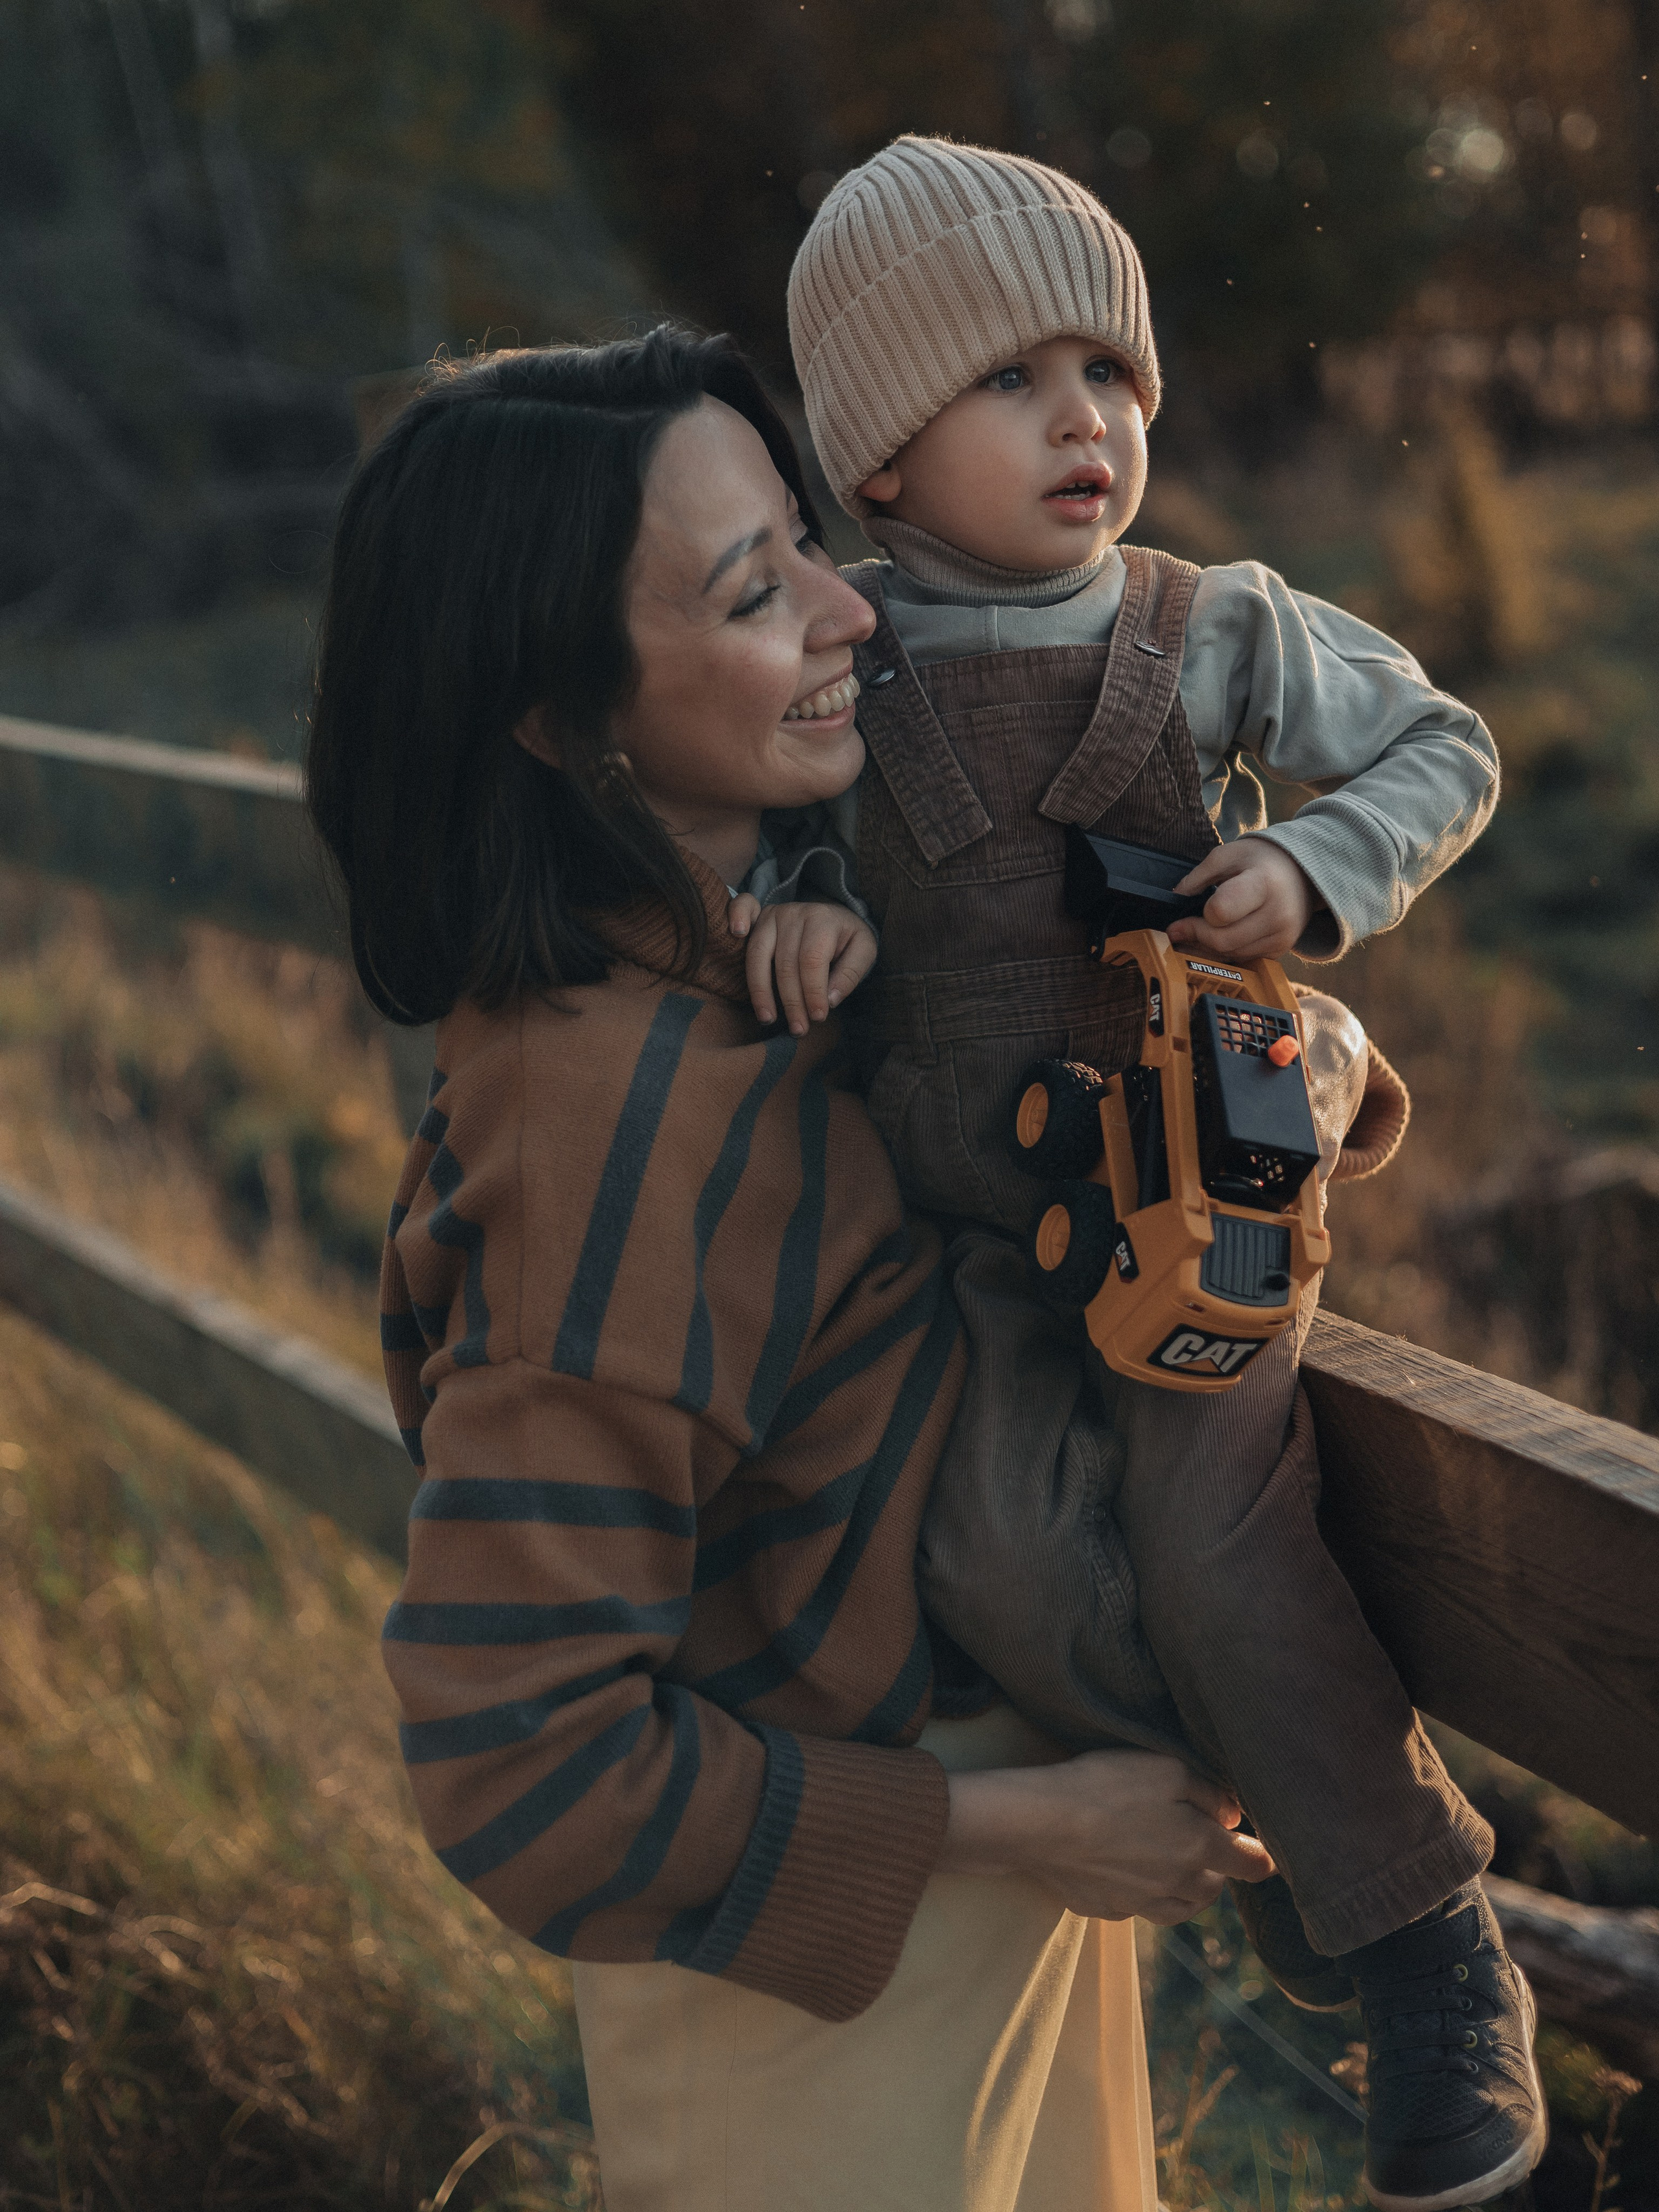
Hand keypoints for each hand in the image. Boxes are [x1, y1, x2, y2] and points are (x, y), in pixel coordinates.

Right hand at [728, 896, 877, 1035]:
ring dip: (761, 990)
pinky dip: (735, 916)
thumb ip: (851, 974)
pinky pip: (743, 909)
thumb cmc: (847, 939)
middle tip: (798, 1029)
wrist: (835, 917)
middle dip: (791, 1001)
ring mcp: (774, 913)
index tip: (817, 1017)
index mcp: (823, 919)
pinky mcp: (759, 916)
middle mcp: (795, 912)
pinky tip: (736, 932)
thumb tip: (830, 1000)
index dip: (813, 992)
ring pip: (759, 954)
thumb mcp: (863, 951)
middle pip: (785, 964)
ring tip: (767, 1018)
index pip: (812, 960)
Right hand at [936, 1748, 1273, 1923]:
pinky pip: (1138, 1907)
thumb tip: (1233, 1815)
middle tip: (1199, 1840)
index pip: (1253, 1865)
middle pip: (1214, 1888)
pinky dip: (1141, 1892)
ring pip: (1181, 1906)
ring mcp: (1142, 1904)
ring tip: (1168, 1861)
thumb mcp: (1167, 1768)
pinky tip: (1122, 1867)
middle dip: (1215, 1868)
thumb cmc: (1106, 1787)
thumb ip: (1209, 1792)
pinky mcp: (1108, 1910)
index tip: (1260, 1848)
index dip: (1261, 1855)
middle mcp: (1178, 1885)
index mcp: (1200, 1849)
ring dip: (1184, 1888)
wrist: (1041, 1824)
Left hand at [1167, 839, 1321, 961]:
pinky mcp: (1280, 951)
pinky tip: (1214, 938)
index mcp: (1263, 884)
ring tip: (1193, 933)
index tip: (1185, 911)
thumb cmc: (1261, 861)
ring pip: (1230, 955)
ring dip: (1206, 947)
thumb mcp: (1229, 855)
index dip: (1200, 914)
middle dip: (1195, 935)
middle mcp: (1278, 915)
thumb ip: (1199, 876)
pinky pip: (1242, 960)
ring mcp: (1282, 937)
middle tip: (1178, 929)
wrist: (1302, 874)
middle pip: (1222, 940)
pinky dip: (1224, 952)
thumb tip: (1176, 897)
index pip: (1221, 912)